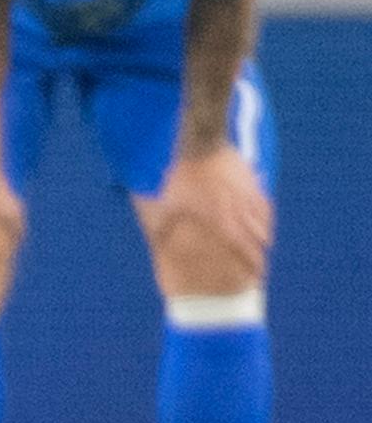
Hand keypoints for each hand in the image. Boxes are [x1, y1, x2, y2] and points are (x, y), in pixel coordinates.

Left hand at [149, 144, 273, 288]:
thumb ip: (165, 226)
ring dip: (262, 241)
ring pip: (263, 226)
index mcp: (222, 221)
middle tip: (259, 270)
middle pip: (258, 243)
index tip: (254, 277)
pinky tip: (262, 224)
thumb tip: (157, 244)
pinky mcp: (254, 186)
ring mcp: (250, 199)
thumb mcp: (169, 204)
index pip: (243, 251)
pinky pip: (265, 208)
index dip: (251, 266)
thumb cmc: (181, 176)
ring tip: (261, 250)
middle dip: (259, 258)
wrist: (201, 146)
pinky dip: (265, 219)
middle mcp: (241, 214)